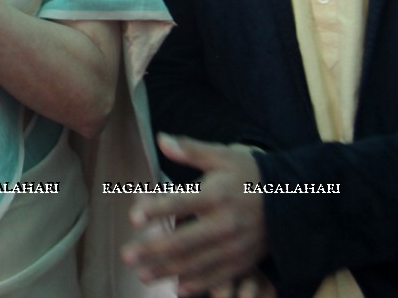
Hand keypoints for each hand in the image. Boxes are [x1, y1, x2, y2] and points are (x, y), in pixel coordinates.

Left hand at [122, 134, 267, 296]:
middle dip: (152, 250)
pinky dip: (198, 284)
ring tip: (142, 275)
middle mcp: (225, 224)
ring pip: (196, 263)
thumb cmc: (251, 174)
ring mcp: (235, 247)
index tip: (133, 217)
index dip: (155, 210)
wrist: (296, 198)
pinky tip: (178, 289)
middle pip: (183, 241)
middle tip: (126, 256)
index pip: (180, 204)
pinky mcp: (245, 261)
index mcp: (216, 195)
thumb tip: (161, 139)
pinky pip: (219, 276)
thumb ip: (191, 150)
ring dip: (167, 271)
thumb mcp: (223, 156)